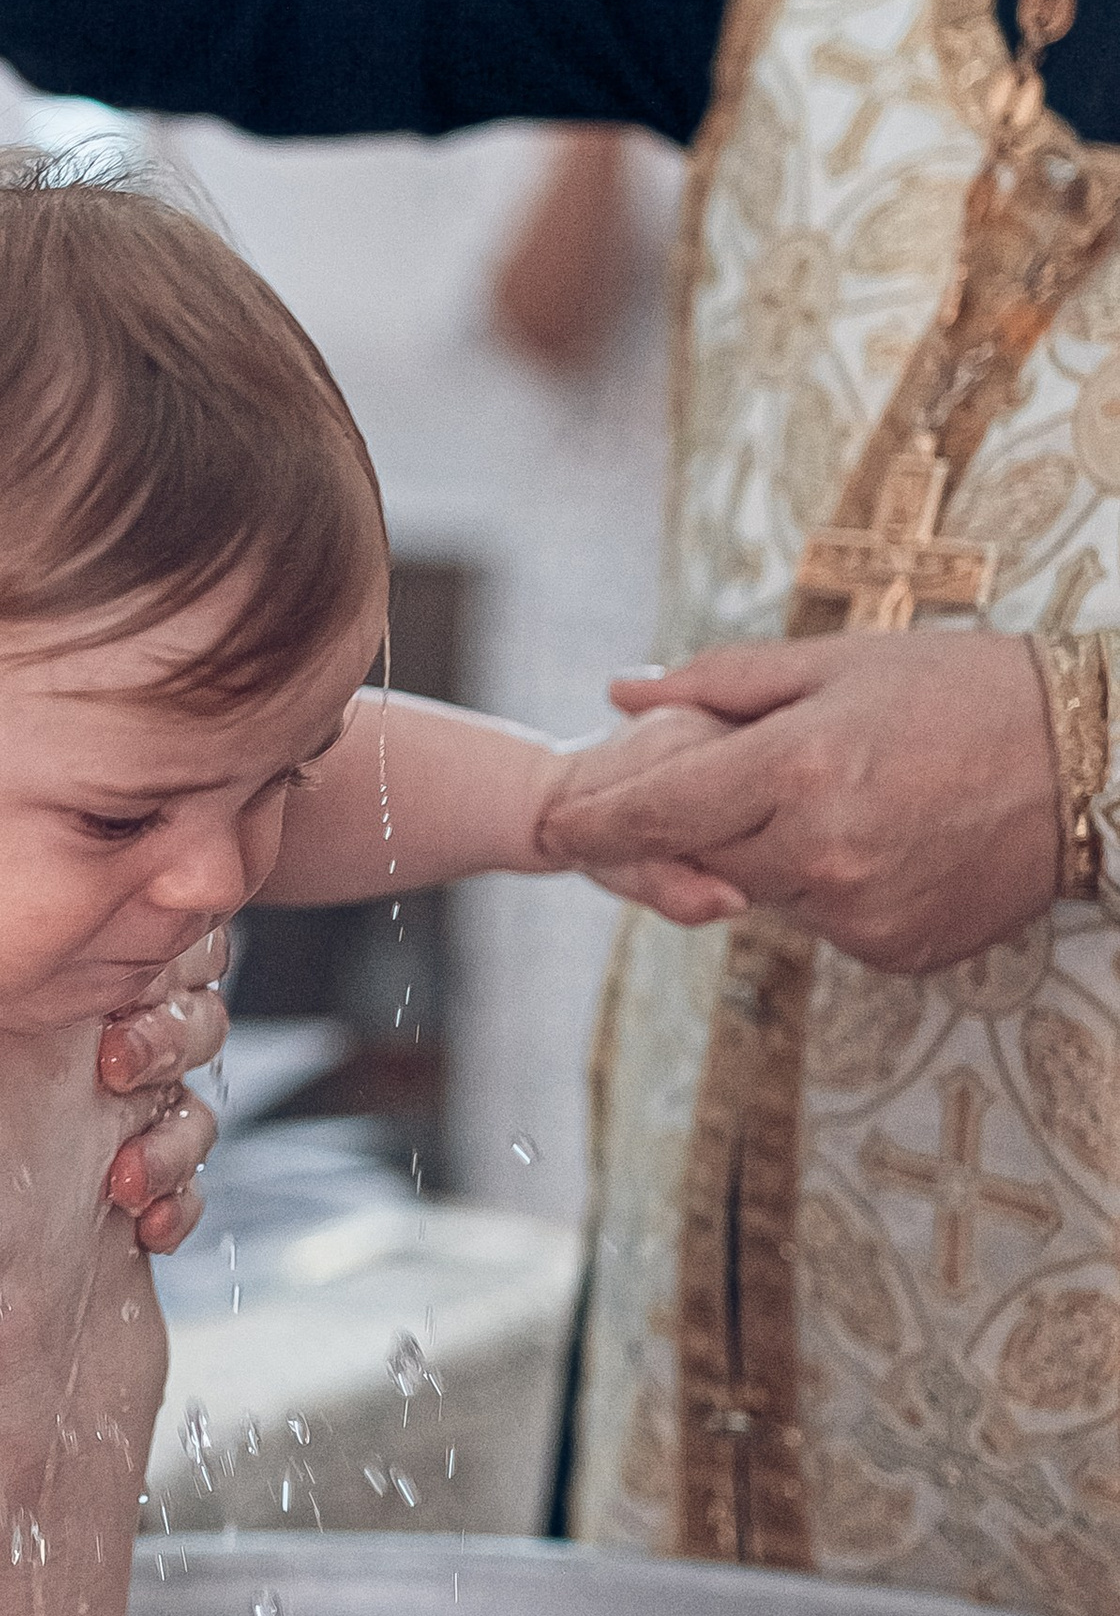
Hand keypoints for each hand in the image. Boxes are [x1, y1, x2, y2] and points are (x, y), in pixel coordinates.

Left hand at [99, 927, 228, 1251]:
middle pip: (199, 1024)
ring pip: (195, 1112)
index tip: (114, 1004)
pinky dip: (177, 1206)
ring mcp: (144, 1106)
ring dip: (170, 1147)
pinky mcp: (146, 1173)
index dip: (168, 970)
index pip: (179, 950)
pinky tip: (147, 1226)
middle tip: (114, 1067)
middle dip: (167, 1046)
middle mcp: (136, 1034)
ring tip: (123, 1177)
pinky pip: (190, 1189)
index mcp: (105, 974)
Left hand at [538, 630, 1062, 972]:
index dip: (596, 821)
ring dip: (763, 853)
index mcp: (798, 769)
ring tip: (829, 794)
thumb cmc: (961, 690)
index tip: (549, 825)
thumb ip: (719, 684)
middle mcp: (820, 853)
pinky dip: (824, 885)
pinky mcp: (894, 952)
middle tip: (699, 791)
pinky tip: (874, 836)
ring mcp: (859, 912)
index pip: (659, 811)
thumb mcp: (837, 663)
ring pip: (761, 894)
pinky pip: (822, 924)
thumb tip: (618, 691)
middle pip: (700, 859)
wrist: (1090, 762)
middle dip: (686, 831)